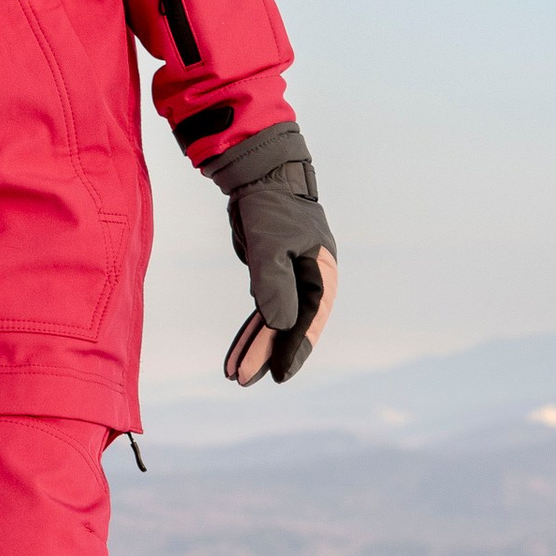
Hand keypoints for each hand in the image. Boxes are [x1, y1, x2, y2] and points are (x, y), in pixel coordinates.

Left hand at [207, 122, 338, 386]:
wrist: (258, 175)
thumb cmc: (272, 205)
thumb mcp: (272, 244)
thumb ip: (274, 284)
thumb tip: (278, 325)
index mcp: (321, 274)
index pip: (308, 319)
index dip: (295, 348)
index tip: (280, 374)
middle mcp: (309, 281)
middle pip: (289, 325)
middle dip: (267, 353)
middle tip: (244, 380)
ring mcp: (290, 279)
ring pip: (273, 322)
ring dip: (256, 346)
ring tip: (235, 374)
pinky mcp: (270, 275)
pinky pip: (261, 310)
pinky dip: (250, 330)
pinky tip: (238, 350)